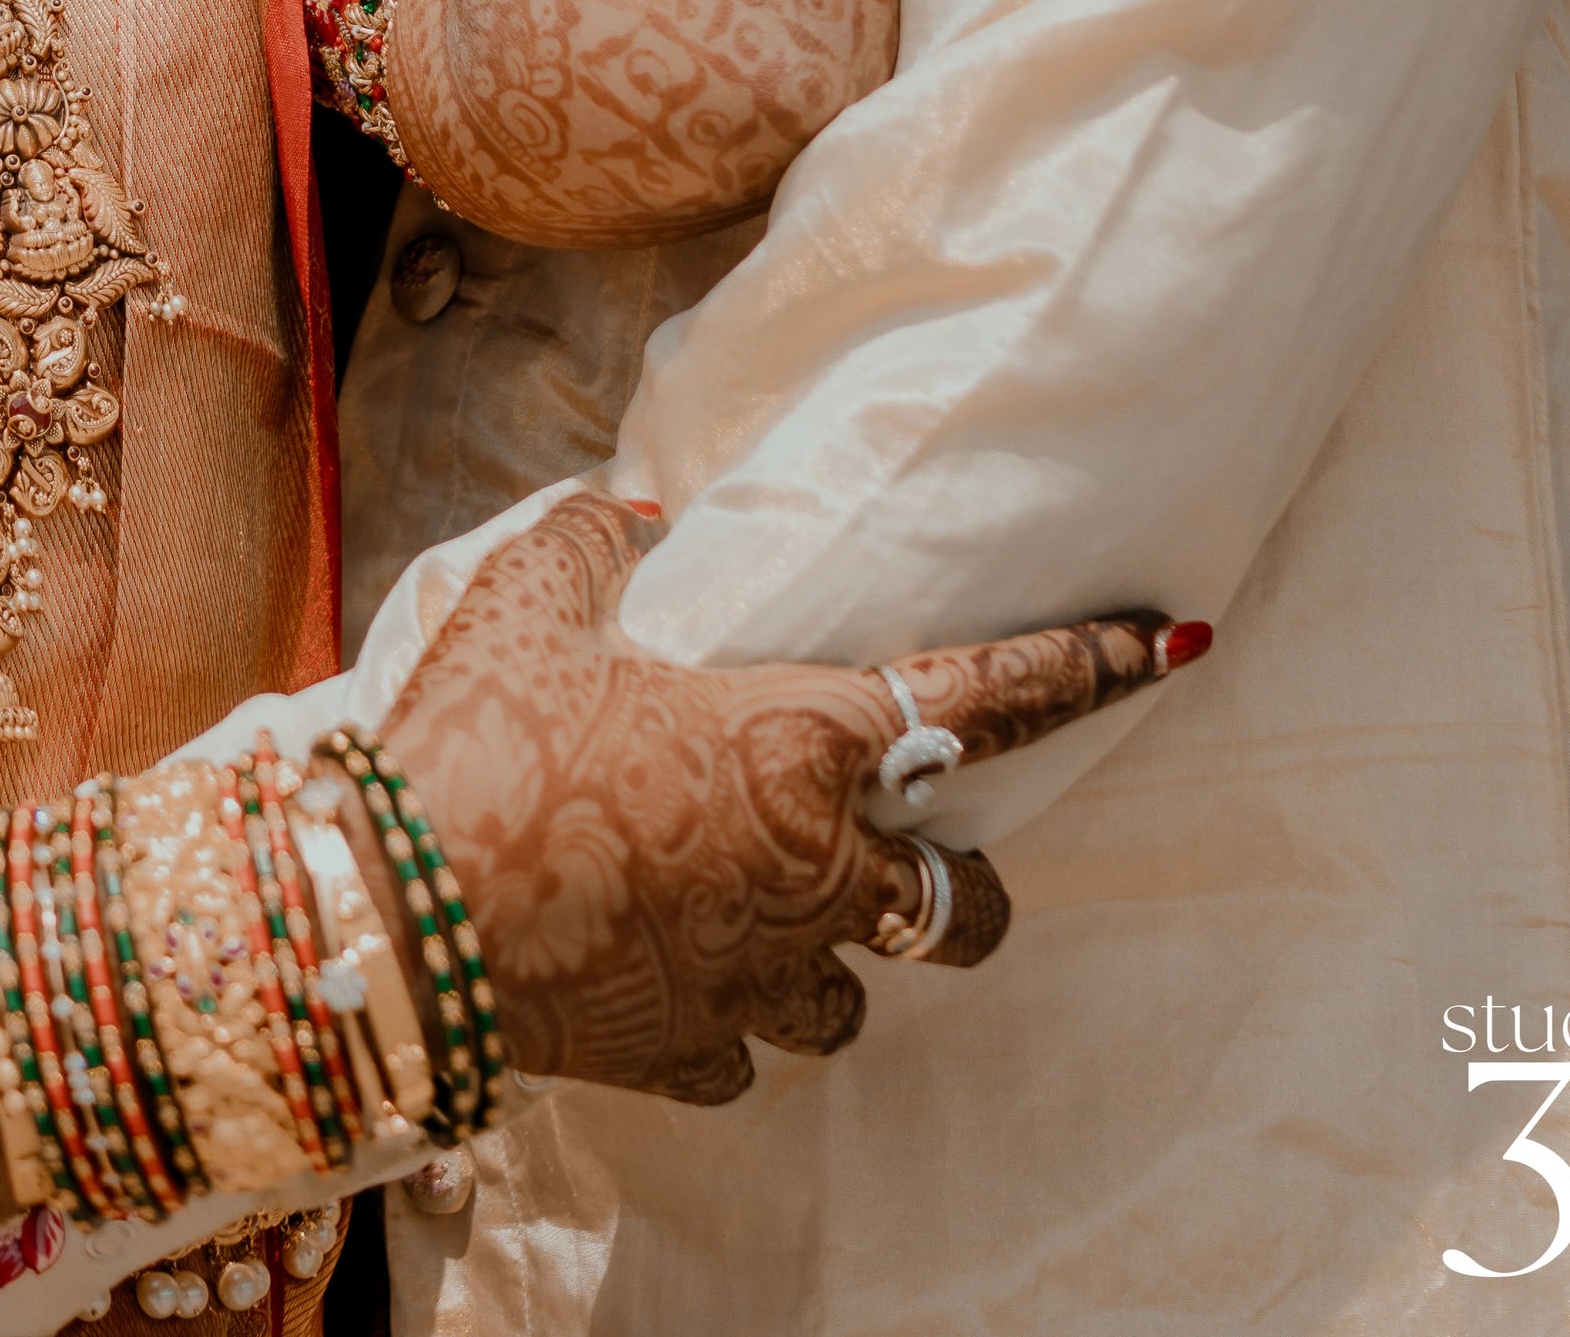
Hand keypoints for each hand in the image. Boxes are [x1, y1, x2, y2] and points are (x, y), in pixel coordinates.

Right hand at [379, 490, 1195, 1100]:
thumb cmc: (481, 736)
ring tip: (768, 920)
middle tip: (928, 868)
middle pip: (965, 915)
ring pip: (859, 997)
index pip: (988, 699)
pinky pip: (749, 1051)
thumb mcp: (532, 596)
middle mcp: (812, 871)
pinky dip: (733, 1020)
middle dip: (968, 898)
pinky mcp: (694, 1055)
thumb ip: (599, 543)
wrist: (399, 919)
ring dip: (835, 959)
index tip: (1171, 640)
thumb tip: (637, 514)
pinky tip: (680, 980)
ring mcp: (759, 979)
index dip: (1088, 665)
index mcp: (800, 742)